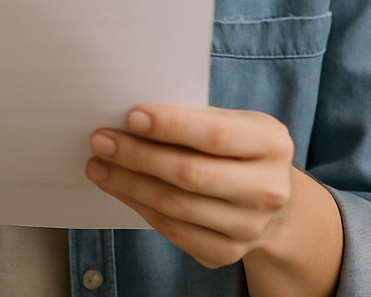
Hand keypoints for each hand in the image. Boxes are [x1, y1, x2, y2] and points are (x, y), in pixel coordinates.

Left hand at [85, 105, 300, 269]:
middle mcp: (267, 190)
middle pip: (190, 174)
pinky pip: (173, 231)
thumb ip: (195, 117)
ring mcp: (249, 227)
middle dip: (138, 156)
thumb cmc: (238, 148)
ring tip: (99, 165)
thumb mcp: (233, 122)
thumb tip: (133, 119)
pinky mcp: (227, 252)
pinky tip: (120, 189)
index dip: (171, 126)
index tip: (131, 116)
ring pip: (176, 206)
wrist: (269, 198)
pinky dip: (140, 207)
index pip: (215, 136)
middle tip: (101, 141)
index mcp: (271, 144)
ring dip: (129, 185)